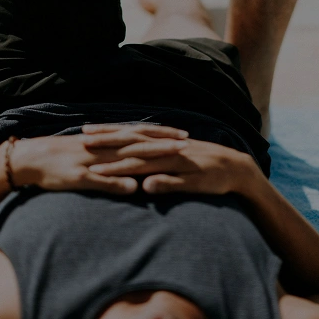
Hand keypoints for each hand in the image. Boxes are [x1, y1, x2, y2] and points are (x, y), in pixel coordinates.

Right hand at [10, 123, 188, 194]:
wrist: (31, 158)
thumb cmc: (61, 159)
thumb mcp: (89, 155)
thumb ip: (111, 161)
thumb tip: (133, 169)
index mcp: (106, 141)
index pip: (139, 134)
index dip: (162, 134)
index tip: (184, 134)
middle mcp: (104, 147)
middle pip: (139, 142)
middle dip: (164, 141)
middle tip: (188, 140)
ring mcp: (93, 161)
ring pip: (126, 157)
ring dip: (151, 156)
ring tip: (173, 155)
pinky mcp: (81, 176)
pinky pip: (102, 179)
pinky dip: (118, 182)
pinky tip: (135, 187)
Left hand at [89, 138, 256, 194]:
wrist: (235, 169)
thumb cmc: (201, 167)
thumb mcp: (174, 160)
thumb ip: (154, 161)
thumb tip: (132, 163)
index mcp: (161, 143)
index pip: (130, 135)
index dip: (108, 133)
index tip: (85, 131)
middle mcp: (166, 148)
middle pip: (132, 143)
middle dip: (107, 143)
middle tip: (83, 141)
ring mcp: (179, 162)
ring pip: (147, 163)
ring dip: (123, 167)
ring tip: (100, 170)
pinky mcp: (192, 178)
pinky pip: (174, 180)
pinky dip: (160, 182)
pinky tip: (144, 187)